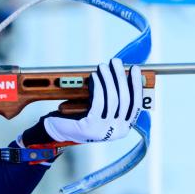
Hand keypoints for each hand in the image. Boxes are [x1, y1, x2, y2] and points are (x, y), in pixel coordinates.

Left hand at [20, 58, 141, 145]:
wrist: (58, 130)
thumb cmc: (80, 116)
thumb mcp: (100, 109)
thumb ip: (112, 97)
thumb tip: (122, 73)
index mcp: (124, 128)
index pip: (136, 104)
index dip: (137, 86)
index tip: (135, 69)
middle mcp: (117, 132)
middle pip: (125, 100)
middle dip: (121, 78)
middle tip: (116, 62)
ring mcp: (105, 131)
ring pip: (112, 100)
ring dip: (108, 80)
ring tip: (103, 66)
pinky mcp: (90, 127)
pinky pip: (98, 103)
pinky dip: (98, 87)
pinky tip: (95, 76)